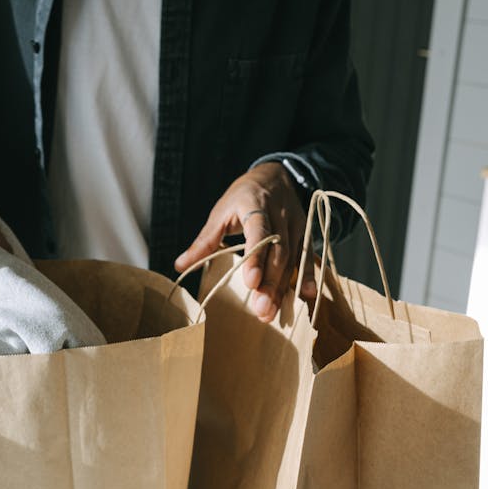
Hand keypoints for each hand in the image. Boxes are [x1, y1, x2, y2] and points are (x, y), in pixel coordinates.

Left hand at [174, 161, 315, 321]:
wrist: (275, 176)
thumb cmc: (243, 196)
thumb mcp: (221, 212)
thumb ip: (205, 240)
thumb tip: (179, 265)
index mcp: (255, 205)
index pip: (258, 231)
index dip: (256, 258)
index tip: (250, 283)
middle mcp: (279, 215)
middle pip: (278, 252)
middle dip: (270, 283)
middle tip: (261, 310)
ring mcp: (295, 225)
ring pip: (292, 259)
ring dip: (282, 288)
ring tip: (271, 313)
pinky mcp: (304, 234)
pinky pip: (307, 257)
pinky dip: (308, 276)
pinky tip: (307, 295)